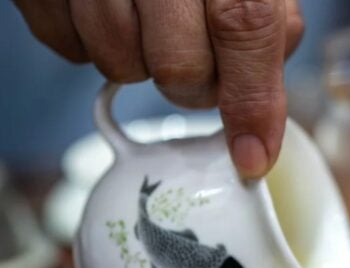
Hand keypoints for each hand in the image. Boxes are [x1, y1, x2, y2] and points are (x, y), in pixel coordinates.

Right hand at [12, 0, 303, 179]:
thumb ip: (266, 21)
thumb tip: (264, 101)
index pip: (245, 25)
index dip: (252, 100)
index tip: (252, 157)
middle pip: (179, 68)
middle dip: (193, 83)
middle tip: (193, 51)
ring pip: (120, 65)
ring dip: (138, 61)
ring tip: (144, 20)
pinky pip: (68, 48)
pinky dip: (89, 44)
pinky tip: (105, 11)